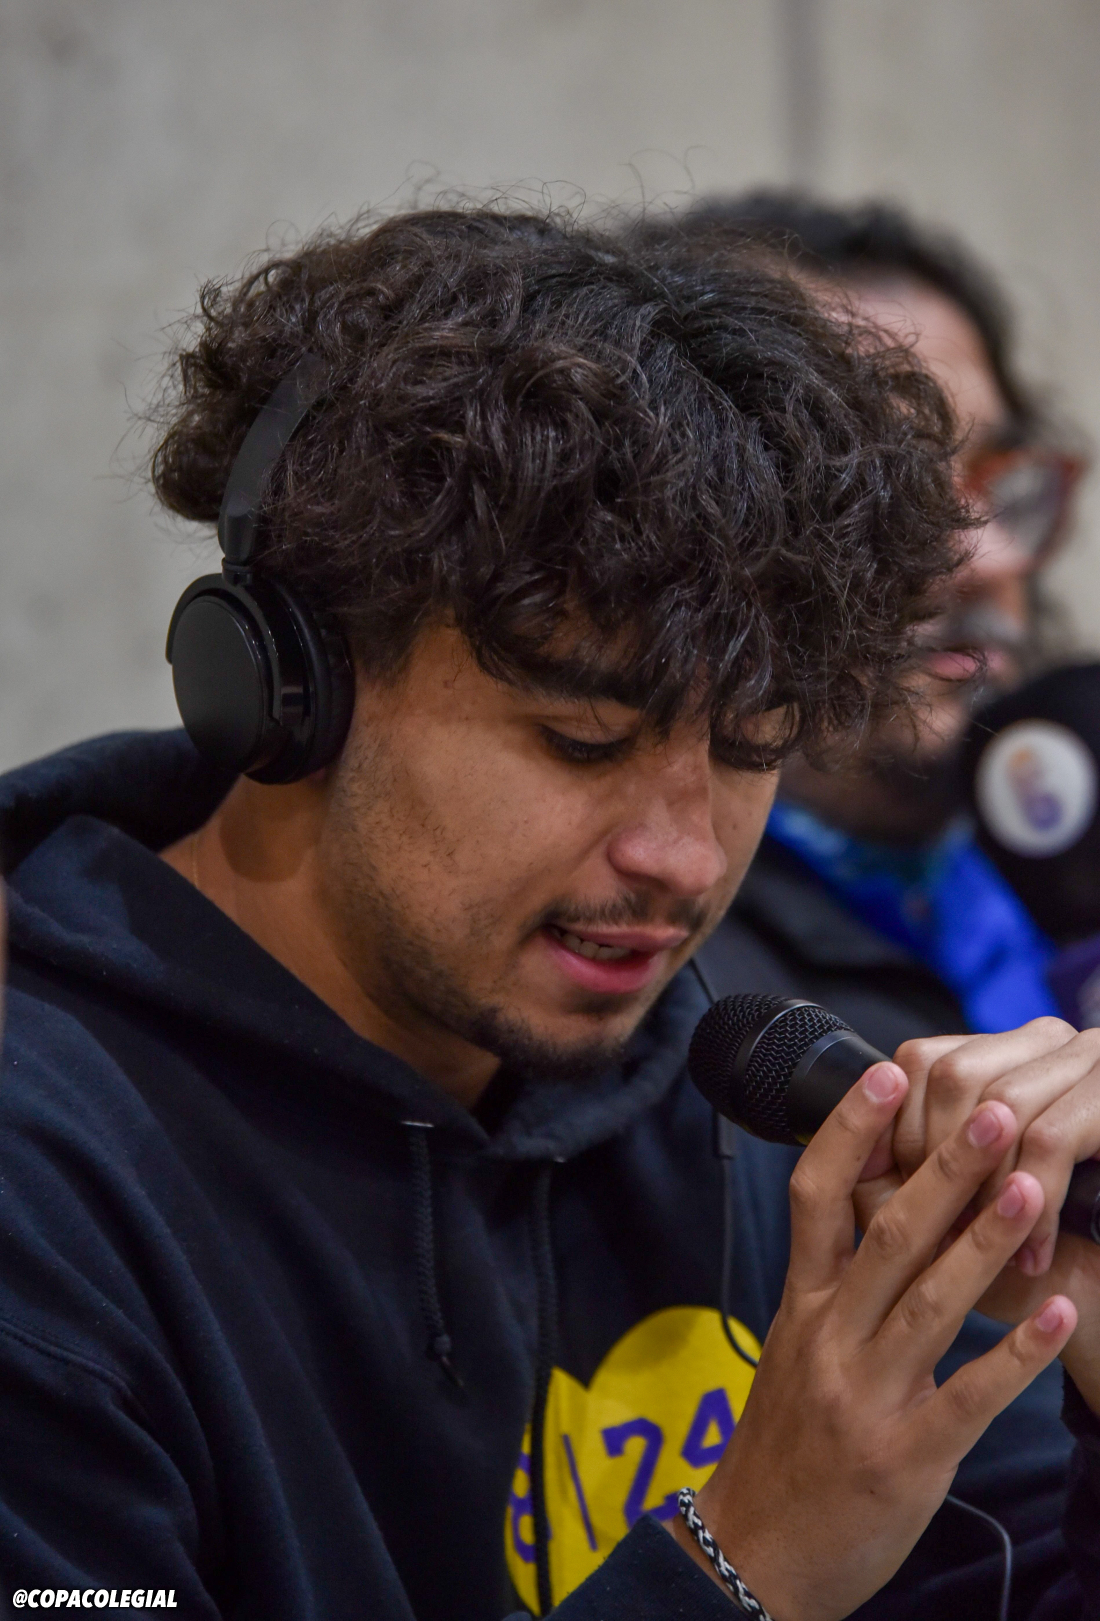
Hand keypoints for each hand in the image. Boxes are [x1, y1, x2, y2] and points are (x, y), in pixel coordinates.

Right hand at [672, 1061, 1074, 1620]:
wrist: (755, 1553)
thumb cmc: (785, 1443)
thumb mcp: (795, 1349)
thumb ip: (836, 1284)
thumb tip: (883, 1205)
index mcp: (801, 1304)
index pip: (814, 1197)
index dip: (849, 1131)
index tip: (887, 1072)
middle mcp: (828, 1337)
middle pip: (883, 1234)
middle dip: (941, 1168)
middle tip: (995, 1110)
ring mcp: (866, 1397)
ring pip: (926, 1303)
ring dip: (981, 1240)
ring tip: (1031, 1187)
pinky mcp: (906, 1457)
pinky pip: (967, 1397)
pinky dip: (1014, 1352)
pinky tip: (1060, 1312)